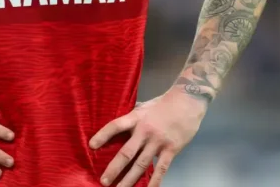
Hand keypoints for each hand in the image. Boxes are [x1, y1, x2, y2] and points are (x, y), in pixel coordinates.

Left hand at [89, 90, 206, 186]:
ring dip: (130, 179)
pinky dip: (154, 181)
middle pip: (126, 152)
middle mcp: (145, 131)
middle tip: (104, 181)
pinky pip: (161, 169)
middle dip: (114, 168)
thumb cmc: (164, 103)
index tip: (91, 146)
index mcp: (136, 118)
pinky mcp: (171, 149)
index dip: (103, 135)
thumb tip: (121, 126)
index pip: (116, 126)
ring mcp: (158, 142)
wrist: (188, 101)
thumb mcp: (145, 106)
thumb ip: (134, 117)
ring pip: (141, 164)